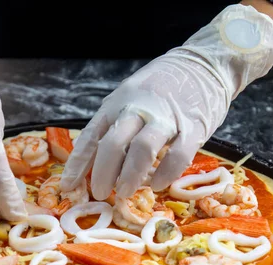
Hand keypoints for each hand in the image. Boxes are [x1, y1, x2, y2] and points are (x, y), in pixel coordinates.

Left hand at [61, 4, 272, 199]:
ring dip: (130, 175)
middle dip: (102, 173)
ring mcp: (165, 117)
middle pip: (113, 144)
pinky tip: (158, 184)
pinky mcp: (193, 126)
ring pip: (142, 150)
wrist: (205, 62)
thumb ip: (115, 124)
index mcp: (117, 103)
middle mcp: (137, 109)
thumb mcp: (129, 97)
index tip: (67, 187)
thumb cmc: (162, 85)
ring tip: (123, 193)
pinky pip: (178, 154)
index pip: (91, 136)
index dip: (77, 165)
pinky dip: (166, 173)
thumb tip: (95, 161)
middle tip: (99, 193)